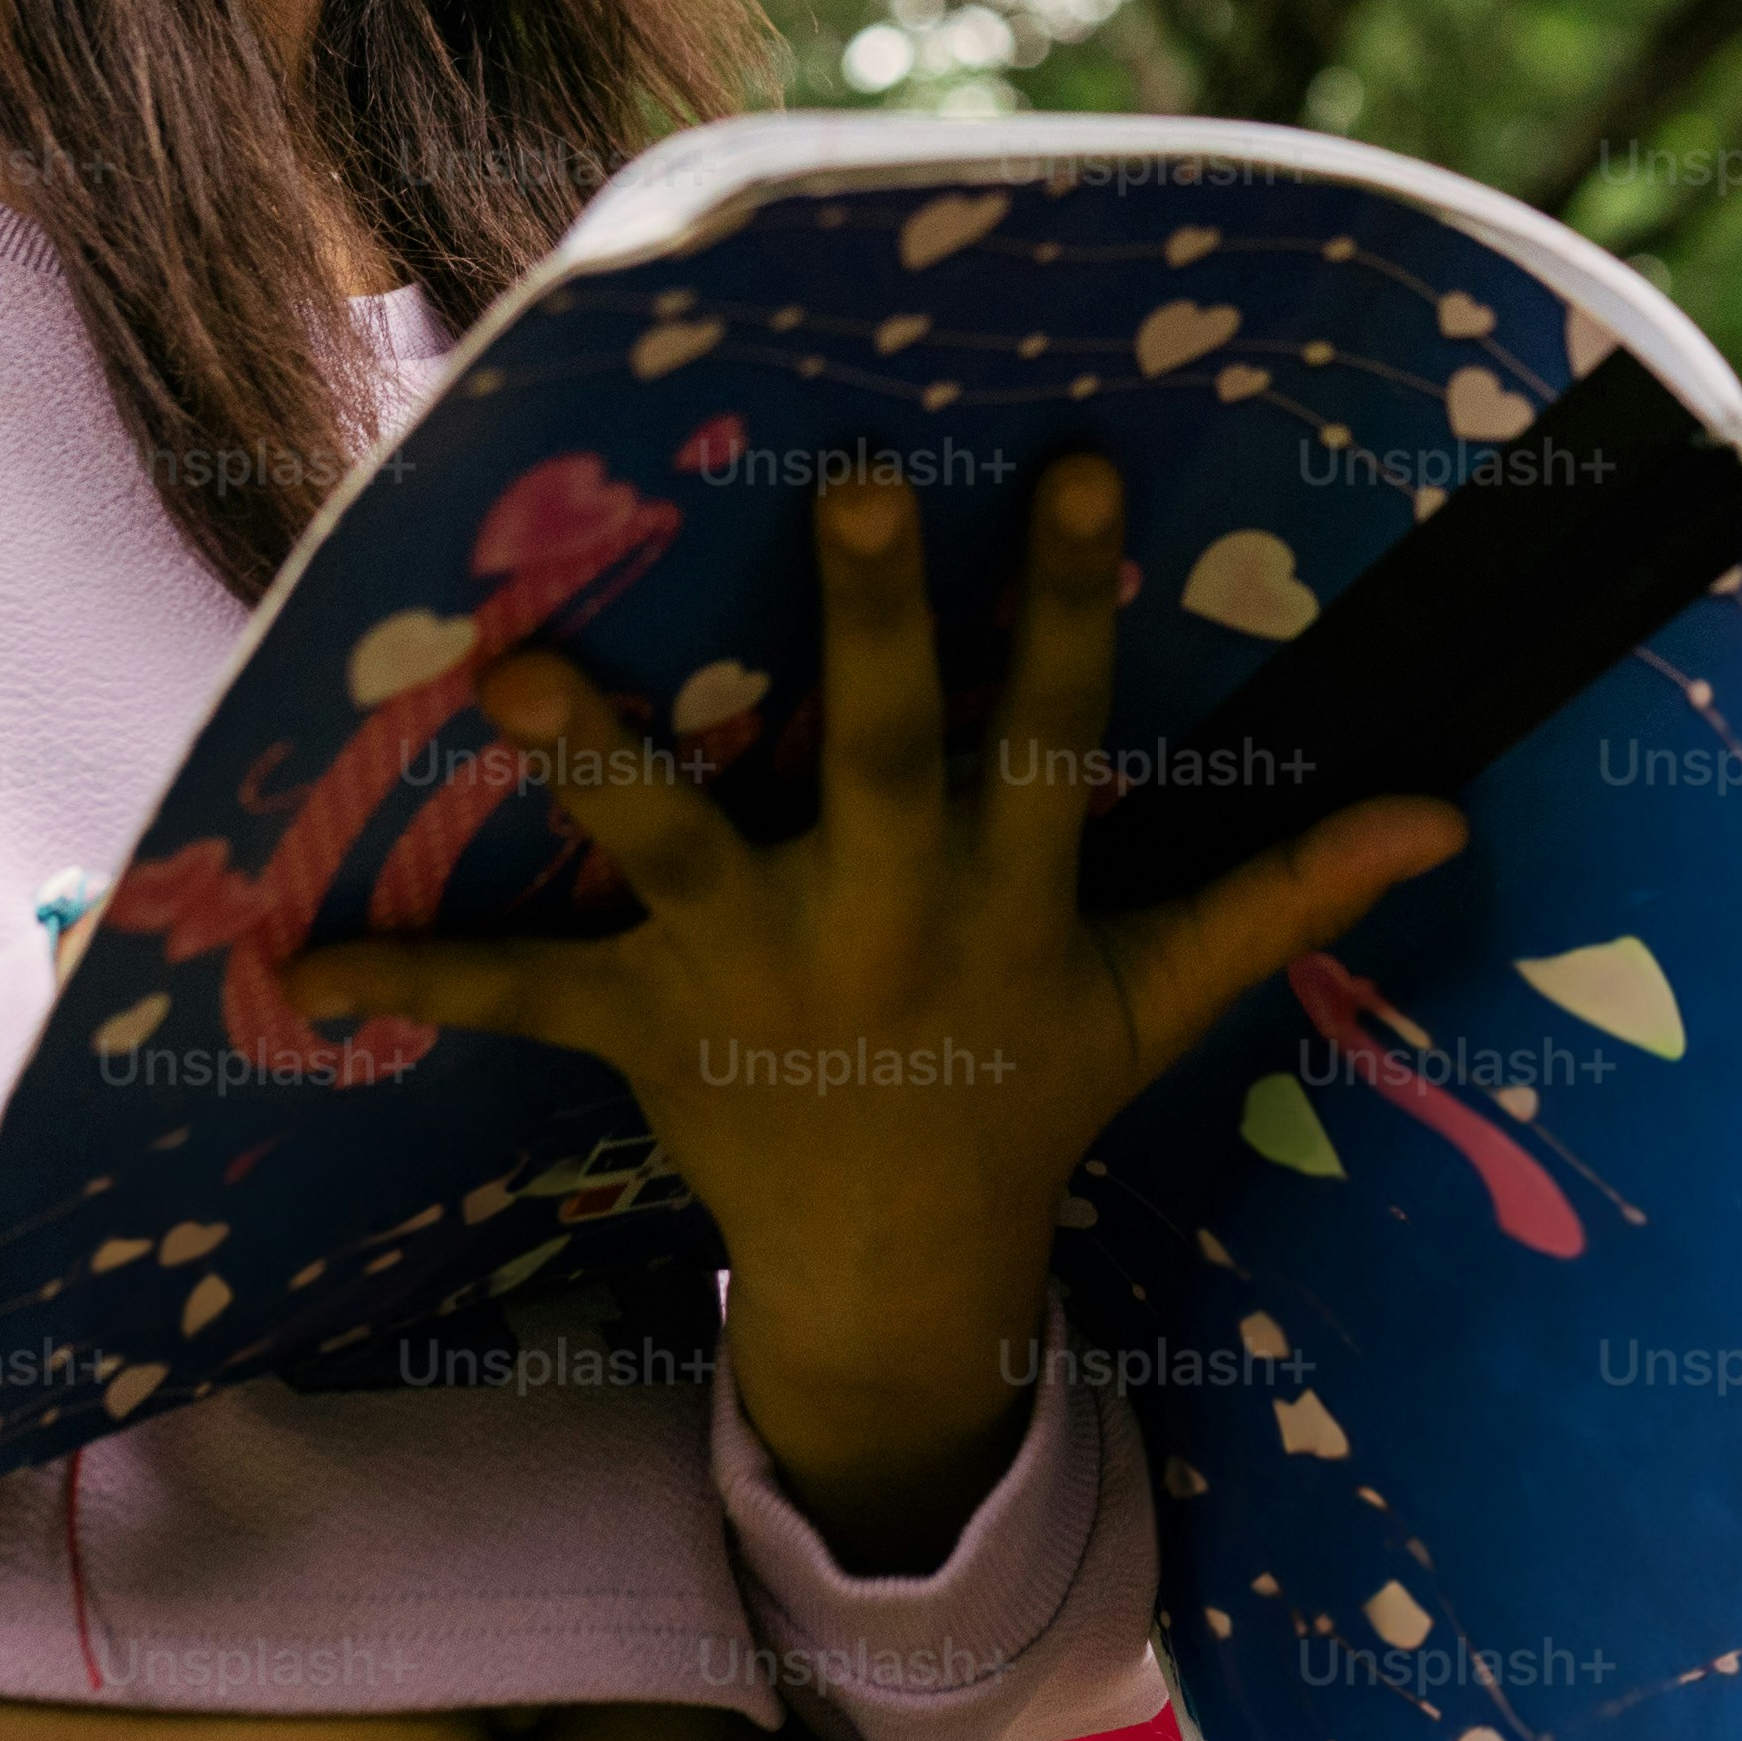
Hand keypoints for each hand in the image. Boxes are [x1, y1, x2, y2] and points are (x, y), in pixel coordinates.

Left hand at [289, 450, 1461, 1571]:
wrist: (901, 1280)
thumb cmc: (1028, 1095)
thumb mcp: (1161, 1001)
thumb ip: (1282, 897)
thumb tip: (1441, 812)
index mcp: (1008, 900)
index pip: (1055, 727)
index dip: (1069, 599)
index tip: (1077, 460)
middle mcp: (883, 921)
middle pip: (882, 754)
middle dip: (869, 622)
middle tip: (844, 480)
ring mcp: (754, 976)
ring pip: (672, 847)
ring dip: (593, 756)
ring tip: (509, 661)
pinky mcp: (646, 1029)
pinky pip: (522, 999)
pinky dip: (418, 980)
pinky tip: (300, 952)